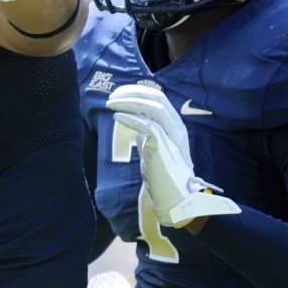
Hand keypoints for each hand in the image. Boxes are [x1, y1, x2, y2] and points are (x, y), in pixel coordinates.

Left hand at [107, 84, 239, 227]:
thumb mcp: (153, 146)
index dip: (137, 92)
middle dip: (132, 93)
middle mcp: (176, 126)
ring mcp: (172, 135)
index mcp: (173, 124)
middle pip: (157, 97)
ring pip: (154, 107)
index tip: (119, 93)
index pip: (158, 97)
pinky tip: (116, 117)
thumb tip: (134, 119)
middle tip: (112, 96)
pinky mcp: (164, 146)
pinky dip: (131, 118)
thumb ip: (147, 132)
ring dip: (130, 102)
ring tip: (111, 104)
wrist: (174, 195)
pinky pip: (148, 125)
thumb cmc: (162, 173)